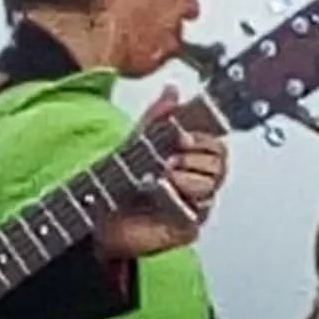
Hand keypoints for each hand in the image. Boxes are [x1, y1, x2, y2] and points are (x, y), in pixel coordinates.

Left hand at [93, 90, 226, 260]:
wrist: (99, 214)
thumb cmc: (120, 180)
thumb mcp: (140, 140)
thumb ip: (159, 116)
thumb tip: (173, 91)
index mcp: (191, 160)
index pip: (217, 146)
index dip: (202, 141)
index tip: (181, 139)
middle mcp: (196, 182)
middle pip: (219, 166)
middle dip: (192, 160)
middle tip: (168, 161)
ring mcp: (194, 205)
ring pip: (209, 188)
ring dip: (184, 180)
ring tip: (160, 178)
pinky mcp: (187, 227)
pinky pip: (194, 213)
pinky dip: (175, 202)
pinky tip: (159, 197)